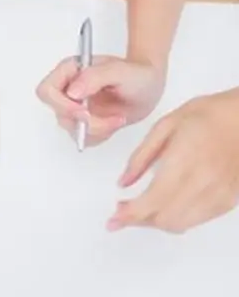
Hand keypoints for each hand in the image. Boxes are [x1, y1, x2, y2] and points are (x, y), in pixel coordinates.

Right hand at [35, 56, 164, 146]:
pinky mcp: (85, 120)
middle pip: (58, 112)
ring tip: (117, 119)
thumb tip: (72, 92)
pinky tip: (114, 123)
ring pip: (70, 128)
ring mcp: (75, 105)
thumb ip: (94, 77)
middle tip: (109, 119)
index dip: (61, 105)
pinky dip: (100, 135)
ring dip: (96, 129)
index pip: (47, 90)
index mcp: (70, 70)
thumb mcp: (119, 71)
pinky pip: (83, 137)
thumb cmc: (137, 73)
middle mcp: (69, 87)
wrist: (149, 84)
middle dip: (84, 122)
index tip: (85, 111)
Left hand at [109, 89, 238, 233]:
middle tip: (121, 208)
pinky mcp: (227, 202)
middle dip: (138, 220)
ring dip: (155, 222)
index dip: (130, 215)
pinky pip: (196, 220)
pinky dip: (175, 218)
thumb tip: (123, 182)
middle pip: (164, 219)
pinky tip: (164, 205)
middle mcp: (202, 184)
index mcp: (183, 161)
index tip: (112, 219)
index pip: (153, 201)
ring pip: (180, 225)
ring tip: (138, 208)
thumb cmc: (206, 115)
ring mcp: (218, 196)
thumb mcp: (164, 125)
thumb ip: (141, 156)